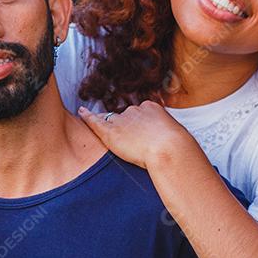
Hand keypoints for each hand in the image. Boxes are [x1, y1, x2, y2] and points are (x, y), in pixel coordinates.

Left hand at [77, 101, 197, 169]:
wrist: (168, 149)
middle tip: (133, 144)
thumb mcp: (176, 137)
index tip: (142, 135)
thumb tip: (171, 143)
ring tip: (114, 139)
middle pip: (125, 116)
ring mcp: (122, 120)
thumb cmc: (177, 148)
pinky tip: (81, 113)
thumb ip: (167, 136)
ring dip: (111, 128)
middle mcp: (135, 110)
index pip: (140, 113)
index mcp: (151, 108)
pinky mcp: (111, 131)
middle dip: (126, 128)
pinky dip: (87, 117)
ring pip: (112, 120)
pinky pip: (95, 121)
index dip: (139, 125)